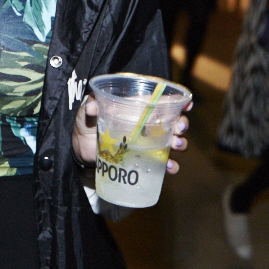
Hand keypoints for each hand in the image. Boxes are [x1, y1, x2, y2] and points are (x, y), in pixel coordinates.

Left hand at [71, 96, 190, 173]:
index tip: (187, 104)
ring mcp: (147, 142)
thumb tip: (92, 106)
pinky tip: (170, 167)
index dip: (176, 101)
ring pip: (172, 140)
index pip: (159, 101)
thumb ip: (89, 108)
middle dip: (182, 124)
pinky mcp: (144, 159)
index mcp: (135, 108)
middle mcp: (145, 124)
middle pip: (172, 121)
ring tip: (177, 146)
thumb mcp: (85, 114)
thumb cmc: (86, 126)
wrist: (81, 152)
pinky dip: (170, 165)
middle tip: (180, 129)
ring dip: (180, 143)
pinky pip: (163, 162)